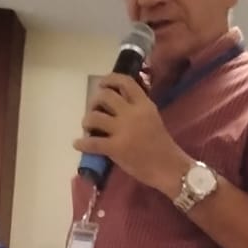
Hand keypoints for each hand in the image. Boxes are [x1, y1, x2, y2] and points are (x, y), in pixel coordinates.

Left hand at [73, 73, 188, 195]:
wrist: (169, 168)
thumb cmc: (162, 145)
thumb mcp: (152, 118)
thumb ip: (137, 107)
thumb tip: (116, 101)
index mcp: (144, 104)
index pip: (125, 82)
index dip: (109, 79)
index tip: (102, 84)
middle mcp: (132, 113)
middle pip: (105, 96)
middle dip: (94, 101)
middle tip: (94, 110)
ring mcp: (123, 130)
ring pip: (94, 117)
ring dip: (87, 121)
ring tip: (87, 127)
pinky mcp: (116, 148)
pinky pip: (92, 142)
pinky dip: (82, 143)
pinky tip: (78, 144)